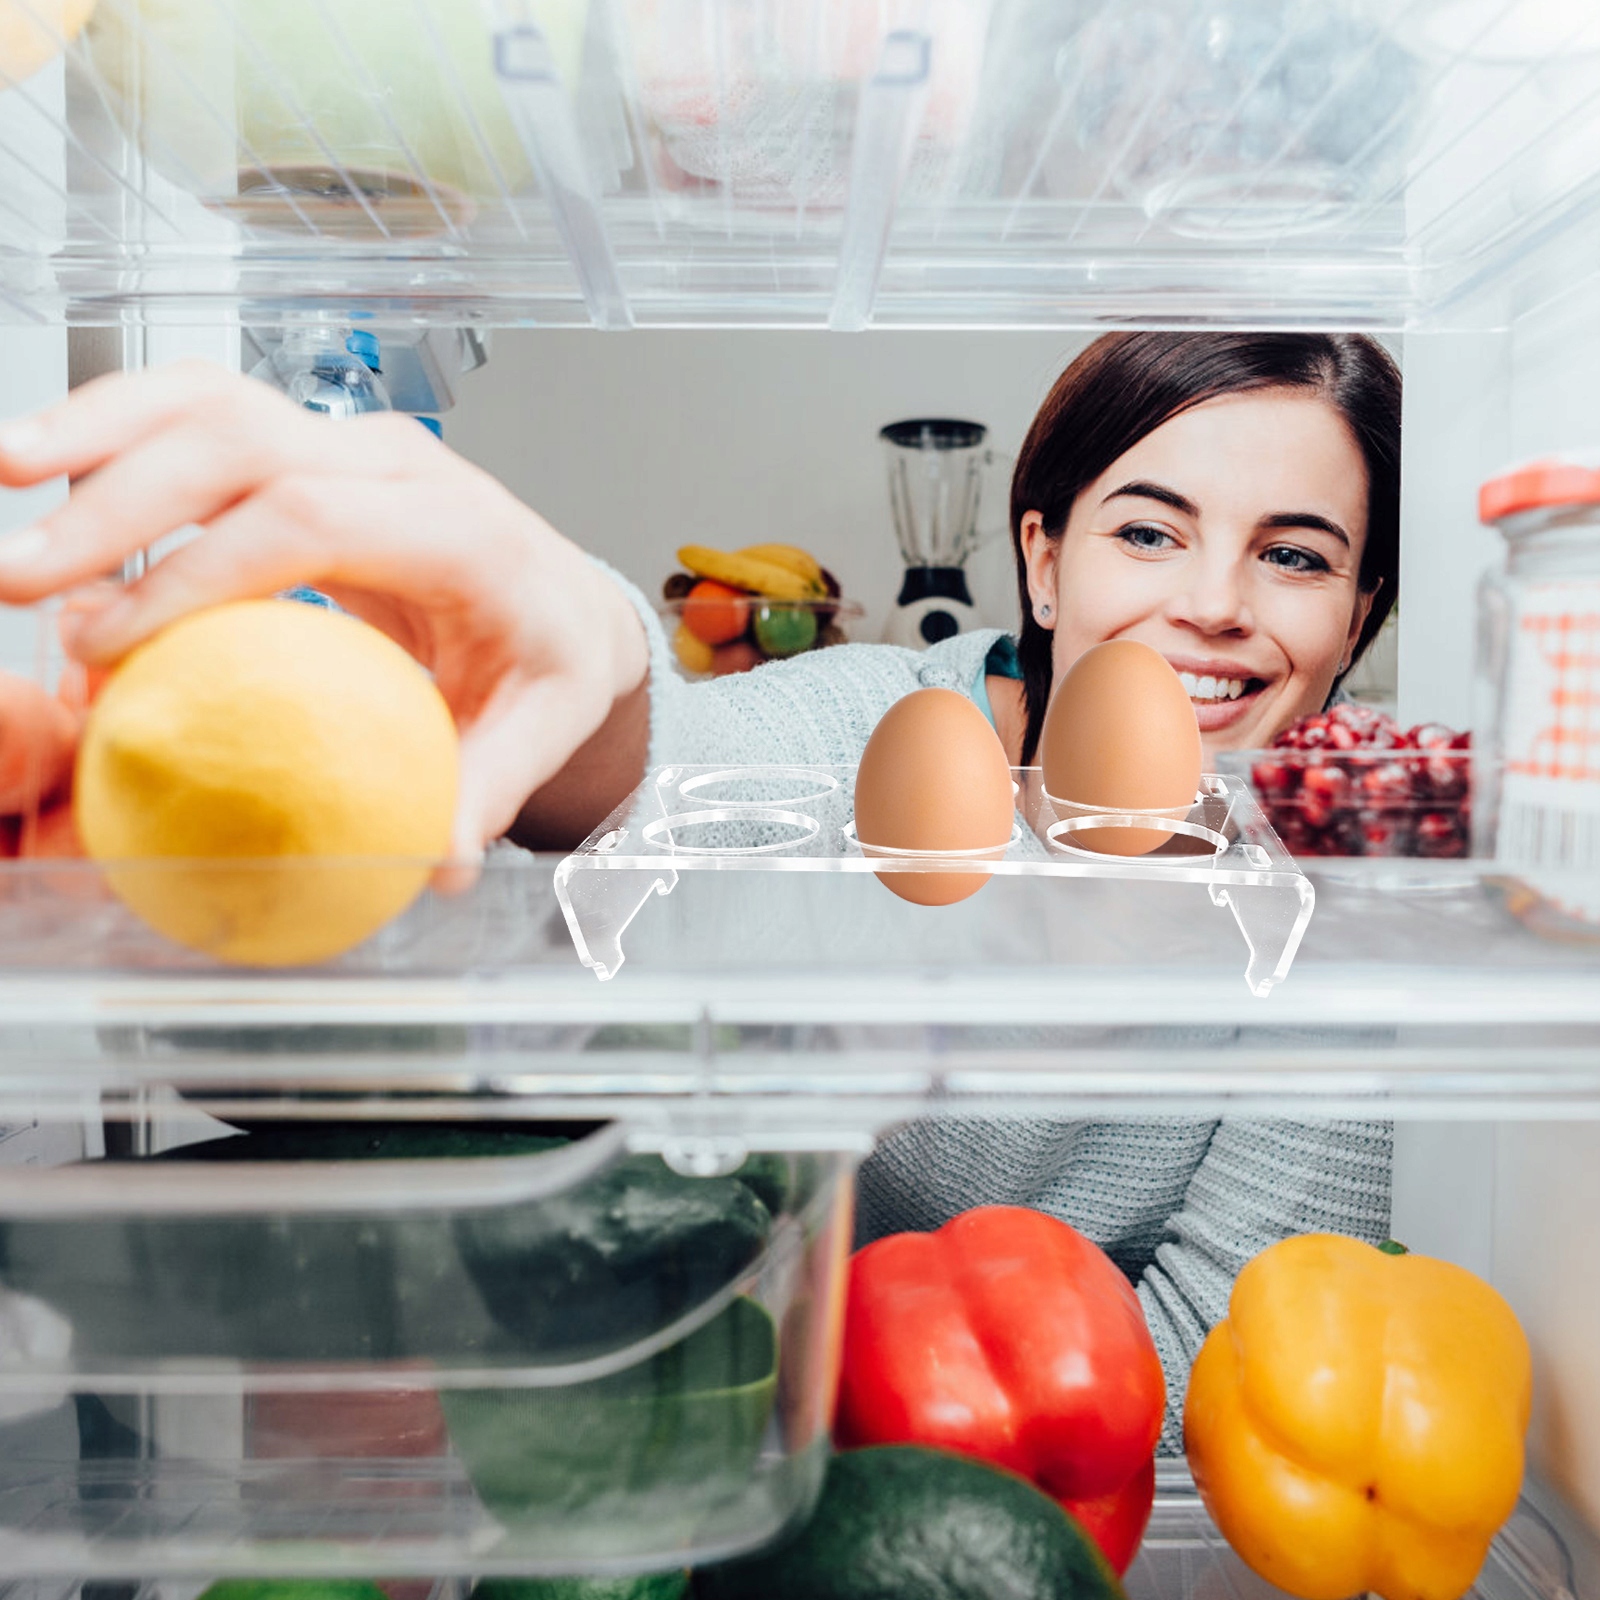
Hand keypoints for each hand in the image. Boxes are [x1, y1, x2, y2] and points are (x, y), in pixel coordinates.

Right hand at [0, 362, 650, 876]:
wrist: (561, 597)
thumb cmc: (546, 657)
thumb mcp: (543, 727)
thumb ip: (488, 788)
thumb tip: (439, 864)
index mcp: (460, 531)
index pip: (313, 520)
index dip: (200, 572)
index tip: (110, 642)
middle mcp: (398, 466)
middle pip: (243, 441)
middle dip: (119, 501)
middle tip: (23, 582)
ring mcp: (349, 443)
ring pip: (210, 400)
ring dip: (97, 432)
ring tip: (5, 476)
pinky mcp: (309, 446)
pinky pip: (203, 416)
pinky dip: (118, 428)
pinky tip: (44, 467)